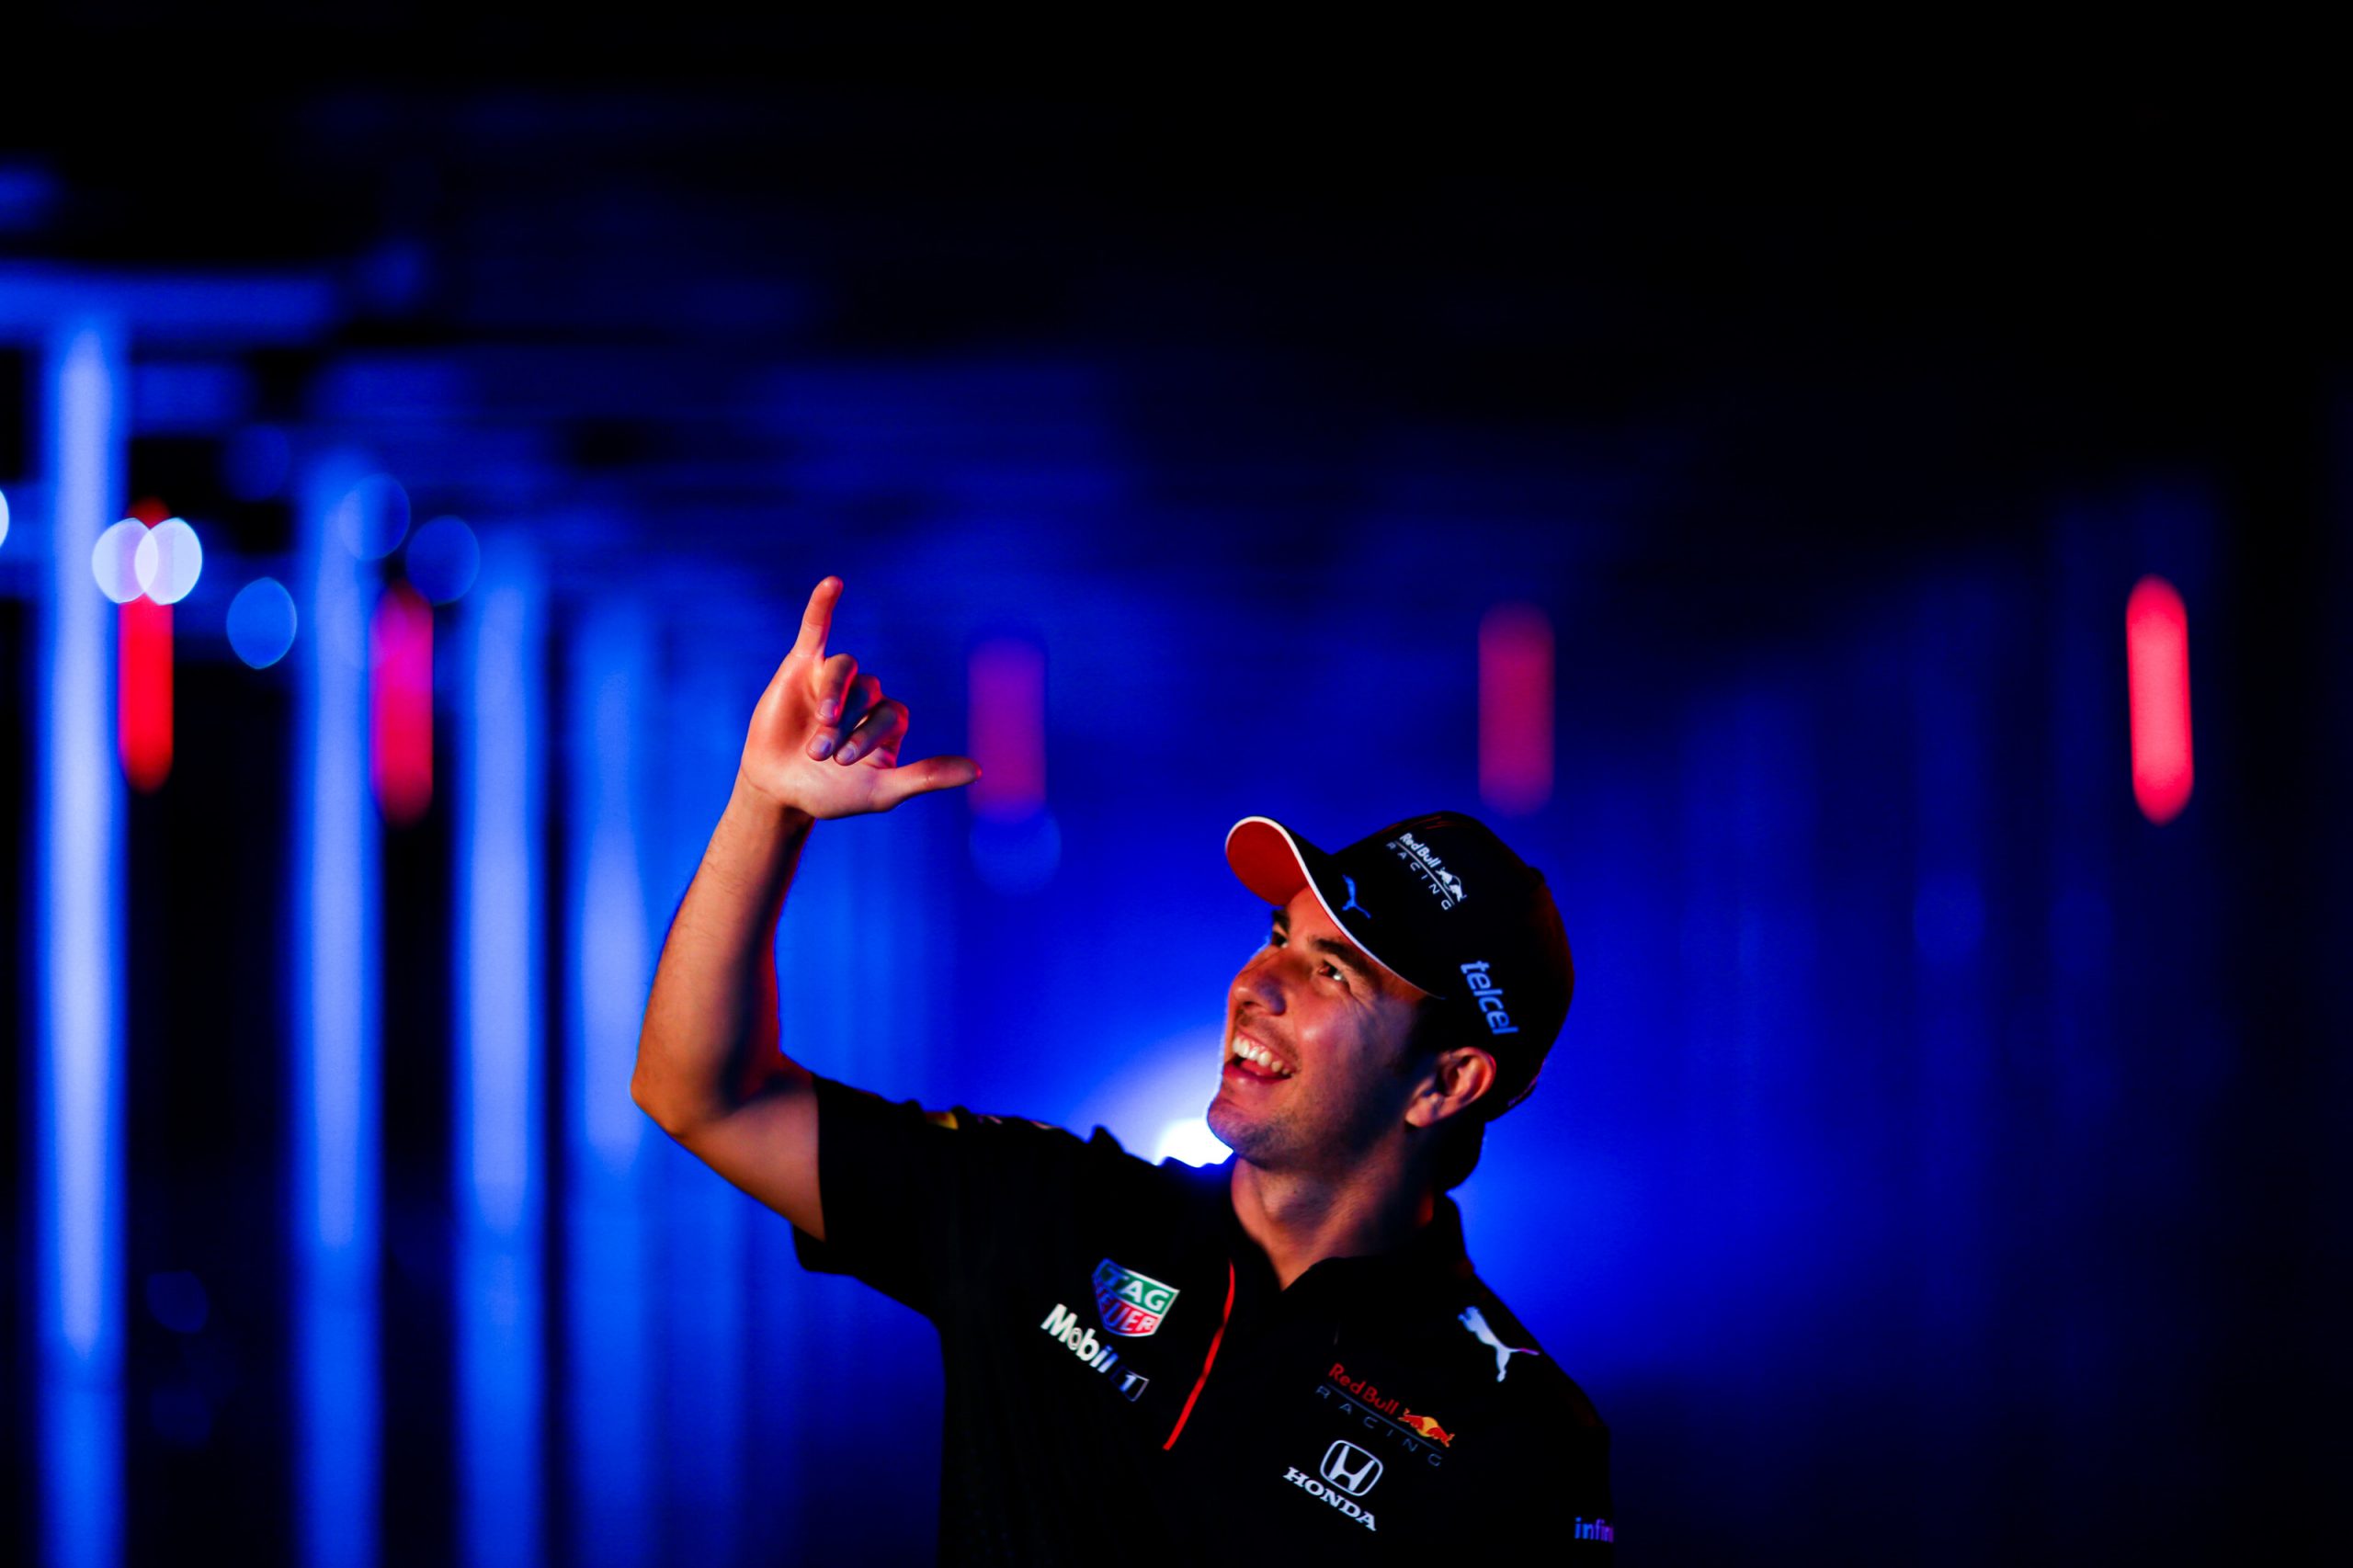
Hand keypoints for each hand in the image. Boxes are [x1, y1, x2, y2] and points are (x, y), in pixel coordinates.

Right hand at [737, 577, 979, 819]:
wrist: (780, 790)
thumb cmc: (834, 793)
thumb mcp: (882, 791)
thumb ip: (927, 776)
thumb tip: (979, 771)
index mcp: (889, 721)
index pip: (892, 714)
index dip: (870, 735)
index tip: (846, 763)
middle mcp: (866, 696)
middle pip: (868, 692)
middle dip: (846, 726)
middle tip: (822, 756)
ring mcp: (834, 679)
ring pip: (844, 670)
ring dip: (833, 697)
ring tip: (817, 733)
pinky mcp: (802, 666)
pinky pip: (815, 630)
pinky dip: (823, 606)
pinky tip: (833, 584)